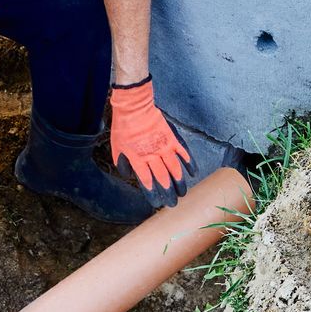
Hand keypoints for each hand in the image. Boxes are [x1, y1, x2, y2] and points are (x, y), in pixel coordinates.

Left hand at [108, 78, 192, 204]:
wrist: (134, 107)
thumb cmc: (124, 127)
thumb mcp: (117, 147)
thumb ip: (123, 163)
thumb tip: (130, 175)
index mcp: (138, 158)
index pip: (147, 181)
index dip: (152, 193)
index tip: (157, 203)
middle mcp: (153, 155)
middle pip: (162, 178)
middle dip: (168, 193)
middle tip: (173, 204)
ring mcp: (164, 146)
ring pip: (175, 168)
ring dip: (179, 182)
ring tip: (183, 193)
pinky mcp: (172, 137)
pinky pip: (184, 152)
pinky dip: (189, 163)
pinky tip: (193, 173)